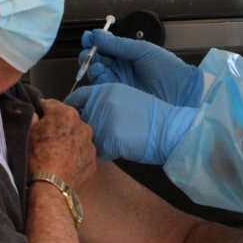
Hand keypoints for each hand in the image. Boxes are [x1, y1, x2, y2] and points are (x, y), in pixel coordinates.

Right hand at [28, 99, 95, 189]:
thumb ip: (33, 118)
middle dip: (59, 125)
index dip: (43, 109)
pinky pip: (83, 152)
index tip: (38, 116)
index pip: (51, 104)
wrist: (50, 186)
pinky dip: (76, 154)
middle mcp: (83, 125)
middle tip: (47, 137)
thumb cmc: (37, 157)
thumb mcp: (29, 133)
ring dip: (70, 139)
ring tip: (58, 152)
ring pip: (78, 136)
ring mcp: (90, 143)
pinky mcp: (93, 160)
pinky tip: (66, 163)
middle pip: (68, 120)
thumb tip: (35, 113)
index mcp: (66, 114)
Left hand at [65, 83, 197, 164]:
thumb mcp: (126, 97)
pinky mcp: (108, 137)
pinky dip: (109, 153)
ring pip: (88, 137)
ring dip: (99, 142)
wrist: (169, 129)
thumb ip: (104, 101)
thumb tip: (85, 112)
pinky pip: (99, 151)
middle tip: (109, 133)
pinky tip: (124, 147)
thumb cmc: (152, 117)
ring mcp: (104, 119)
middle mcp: (101, 101)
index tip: (74, 118)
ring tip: (120, 139)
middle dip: (87, 129)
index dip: (73, 109)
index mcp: (105, 89)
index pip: (77, 97)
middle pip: (80, 120)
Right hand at [80, 29, 203, 106]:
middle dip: (90, 55)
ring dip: (93, 68)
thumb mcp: (142, 51)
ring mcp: (120, 83)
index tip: (87, 37)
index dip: (94, 42)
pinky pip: (103, 88)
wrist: (182, 92)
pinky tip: (102, 76)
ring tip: (97, 65)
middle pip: (98, 61)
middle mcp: (122, 68)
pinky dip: (99, 81)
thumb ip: (118, 44)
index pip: (106, 47)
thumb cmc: (167, 69)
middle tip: (88, 53)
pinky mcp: (120, 97)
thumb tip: (96, 34)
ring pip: (98, 74)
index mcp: (128, 55)